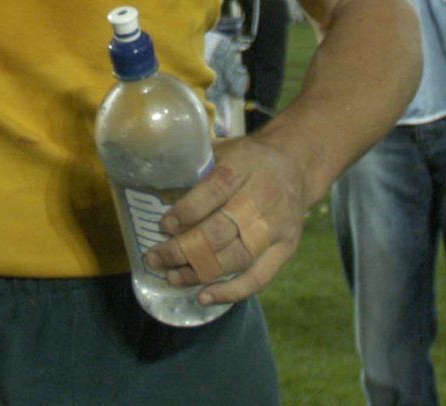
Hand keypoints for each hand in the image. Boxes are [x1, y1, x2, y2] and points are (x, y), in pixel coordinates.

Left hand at [144, 132, 313, 305]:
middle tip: (156, 258)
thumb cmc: (249, 159)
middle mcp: (262, 197)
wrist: (297, 166)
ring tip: (173, 277)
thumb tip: (149, 179)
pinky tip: (204, 296)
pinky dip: (231, 292)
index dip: (186, 212)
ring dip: (200, 272)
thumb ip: (194, 164)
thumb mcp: (223, 149)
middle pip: (221, 230)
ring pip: (236, 257)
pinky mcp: (286, 249)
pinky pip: (258, 278)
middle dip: (183, 249)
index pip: (213, 191)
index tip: (162, 225)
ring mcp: (277, 226)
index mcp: (244, 166)